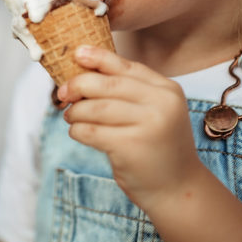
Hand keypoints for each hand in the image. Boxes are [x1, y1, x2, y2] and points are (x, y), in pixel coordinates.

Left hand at [57, 46, 203, 212]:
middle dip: (77, 85)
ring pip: (95, 108)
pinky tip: (78, 132)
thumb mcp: (155, 112)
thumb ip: (129, 91)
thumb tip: (83, 70)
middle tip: (63, 93)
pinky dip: (77, 130)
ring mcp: (148, 125)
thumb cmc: (157, 147)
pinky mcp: (130, 147)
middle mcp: (161, 104)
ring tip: (71, 117)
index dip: (99, 57)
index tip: (78, 53)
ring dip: (75, 112)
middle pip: (106, 84)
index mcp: (167, 90)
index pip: (126, 66)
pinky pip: (90, 131)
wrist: (178, 188)